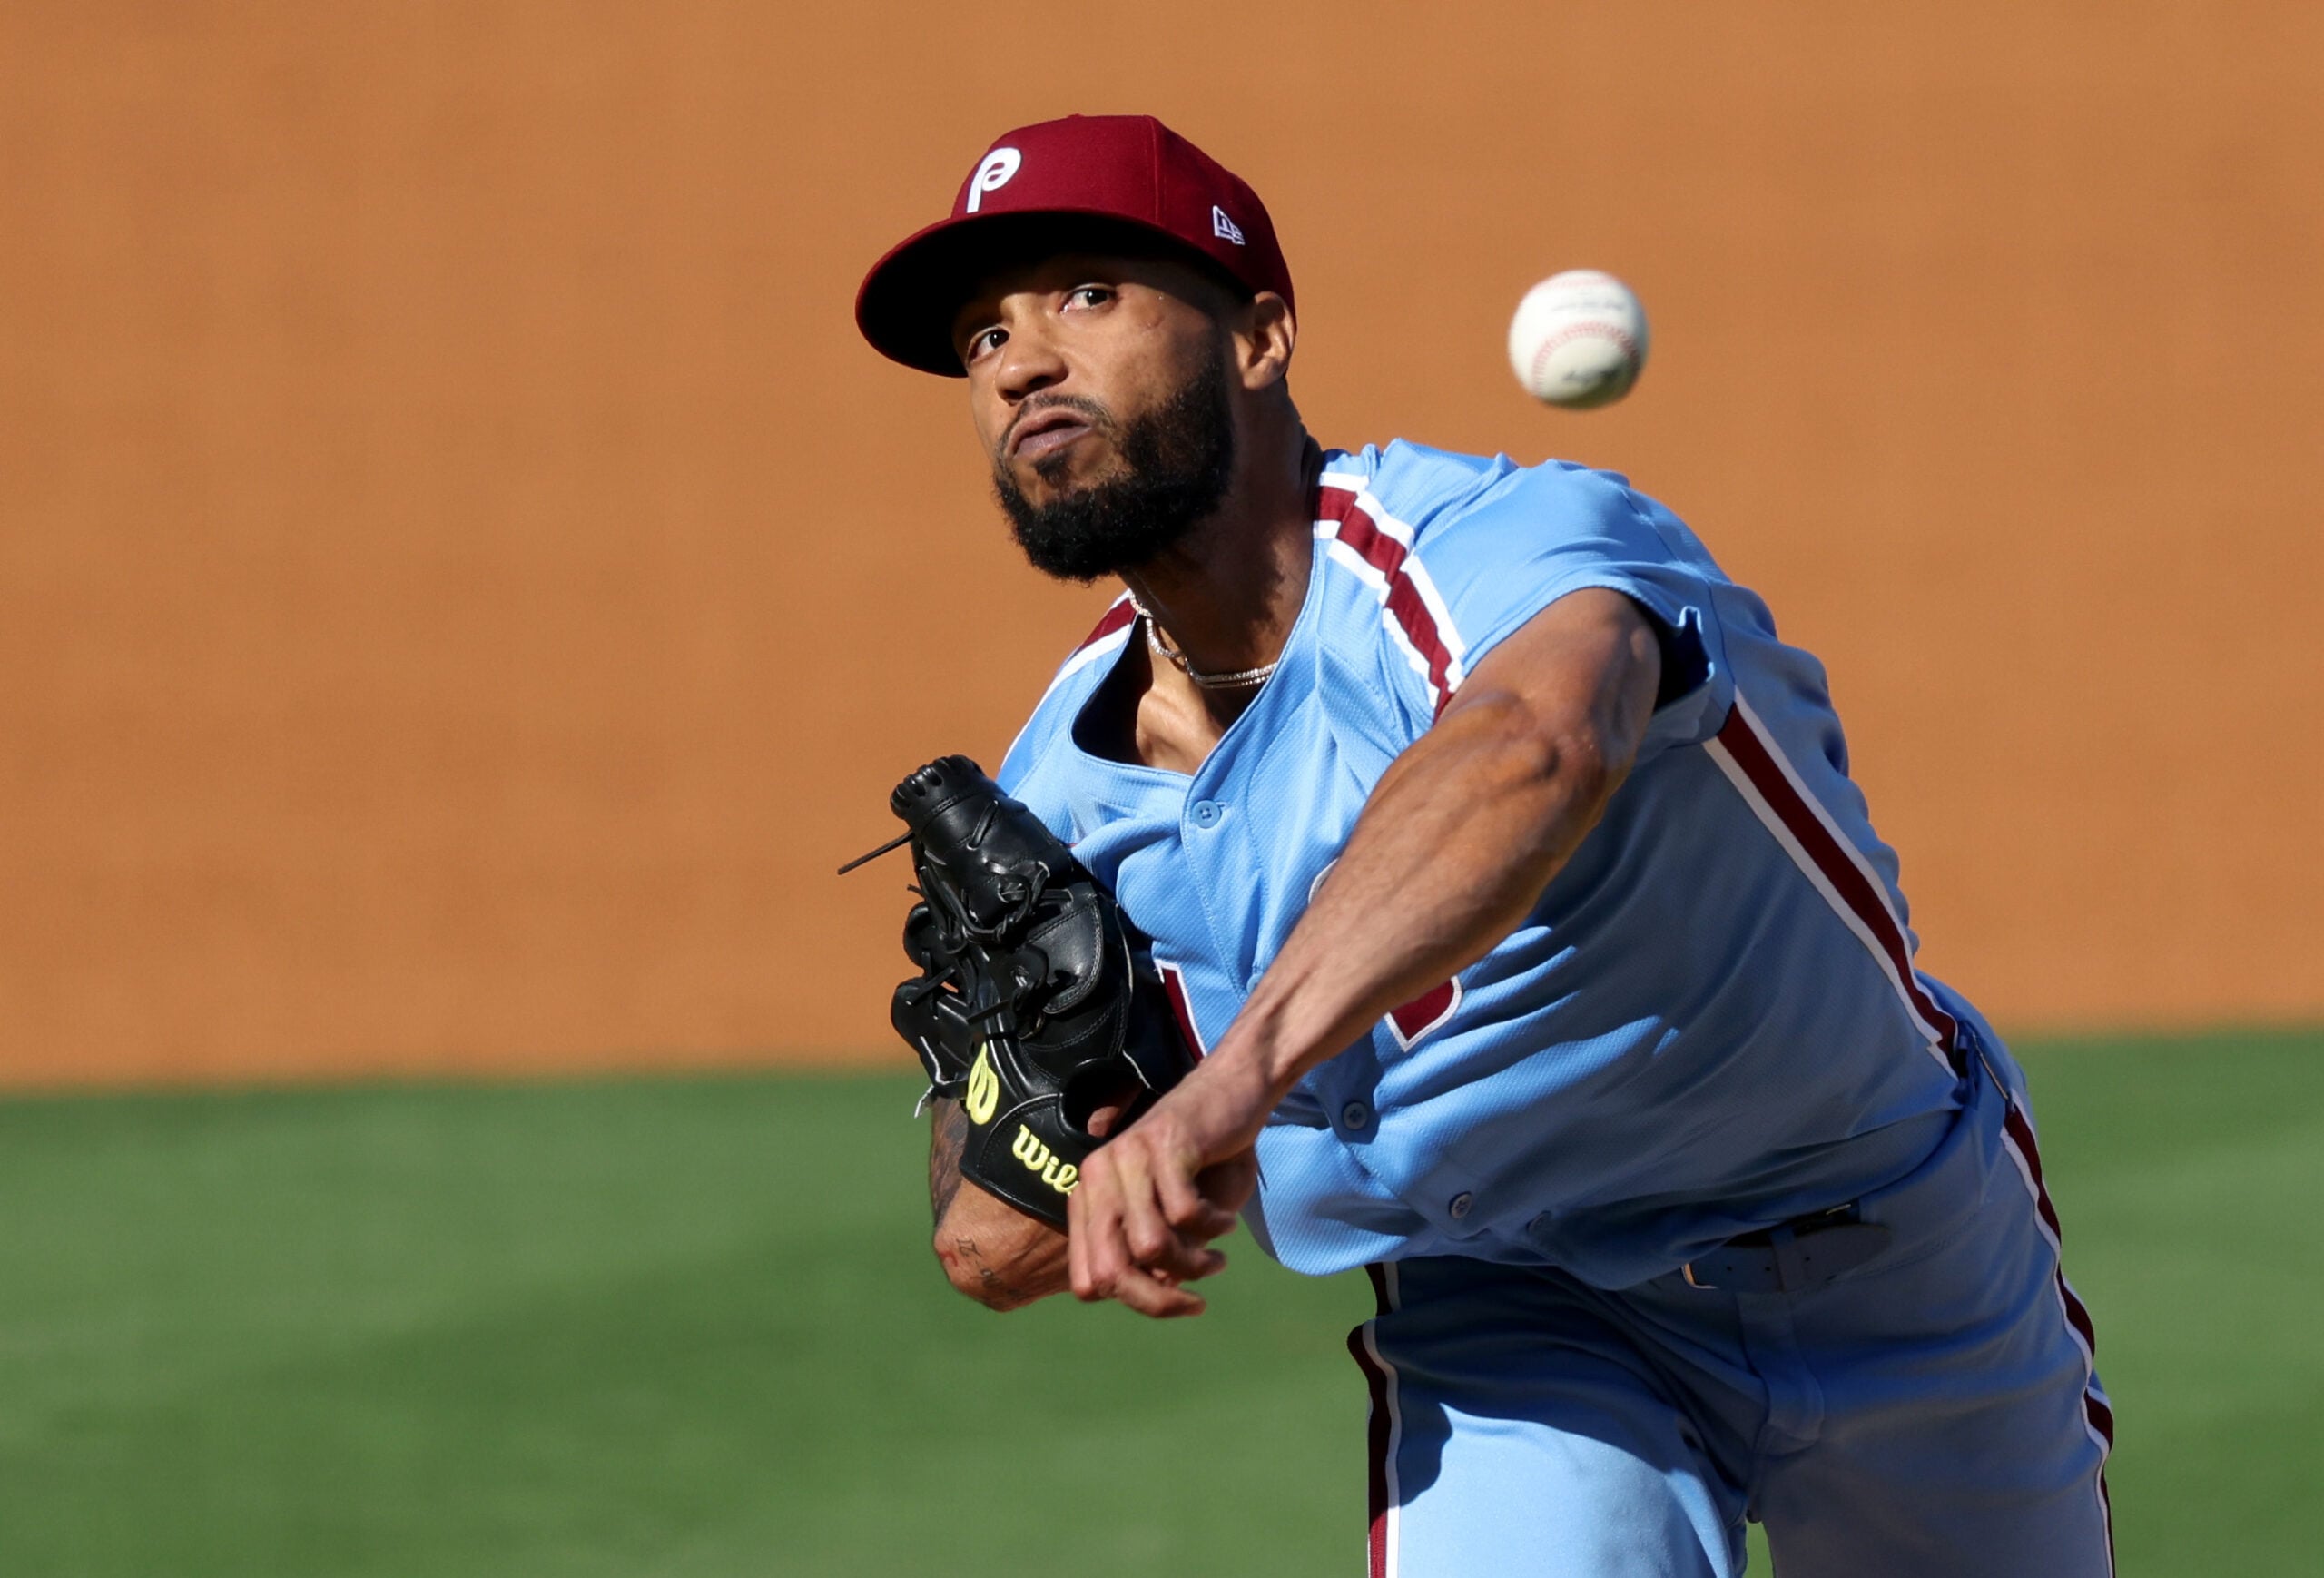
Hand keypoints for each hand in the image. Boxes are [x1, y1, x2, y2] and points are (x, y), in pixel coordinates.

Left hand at [1066, 1058, 1269, 1317]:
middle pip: (1111, 1272)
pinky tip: (1227, 1221)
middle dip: (1159, 1301)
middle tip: (1198, 1301)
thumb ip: (1159, 1255)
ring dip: (1194, 1264)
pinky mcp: (1164, 1145)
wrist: (1234, 1090)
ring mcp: (1127, 1159)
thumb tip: (1159, 1293)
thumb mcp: (1176, 1219)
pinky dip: (1214, 1227)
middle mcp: (1096, 1178)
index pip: (1089, 1280)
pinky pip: (1185, 1215)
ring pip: (1151, 1247)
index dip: (1133, 1301)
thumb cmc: (1204, 1162)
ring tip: (1218, 1256)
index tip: (1175, 1299)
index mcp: (1089, 1199)